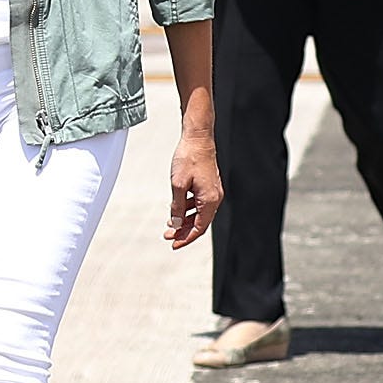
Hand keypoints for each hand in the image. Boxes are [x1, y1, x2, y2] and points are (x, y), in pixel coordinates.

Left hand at [166, 115, 221, 249]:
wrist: (198, 138)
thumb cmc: (189, 158)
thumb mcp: (178, 185)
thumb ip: (177, 206)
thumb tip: (175, 224)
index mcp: (210, 200)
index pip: (199, 227)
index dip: (186, 238)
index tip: (174, 244)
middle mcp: (214, 197)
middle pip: (200, 222)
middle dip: (183, 231)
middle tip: (167, 236)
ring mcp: (212, 191)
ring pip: (199, 213)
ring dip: (184, 220)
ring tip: (169, 225)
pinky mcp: (208, 185)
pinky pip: (199, 203)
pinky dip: (187, 208)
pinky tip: (176, 208)